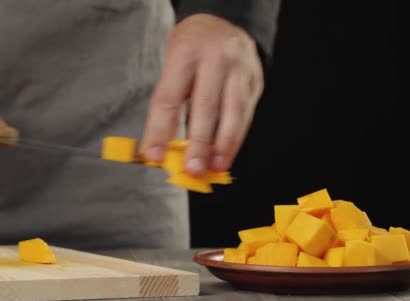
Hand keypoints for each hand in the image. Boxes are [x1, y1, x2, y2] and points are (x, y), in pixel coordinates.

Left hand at [140, 14, 263, 175]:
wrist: (223, 23)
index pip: (169, 98)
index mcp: (185, 54)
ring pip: (233, 113)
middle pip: (205, 107)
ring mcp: (239, 69)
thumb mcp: (172, 66)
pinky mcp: (255, 81)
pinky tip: (226, 155)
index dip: (159, 131)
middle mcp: (215, 59)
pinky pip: (246, 114)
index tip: (154, 156)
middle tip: (192, 169)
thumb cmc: (191, 50)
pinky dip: (236, 138)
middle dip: (198, 143)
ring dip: (223, 146)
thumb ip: (168, 106)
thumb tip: (160, 148)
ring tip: (214, 168)